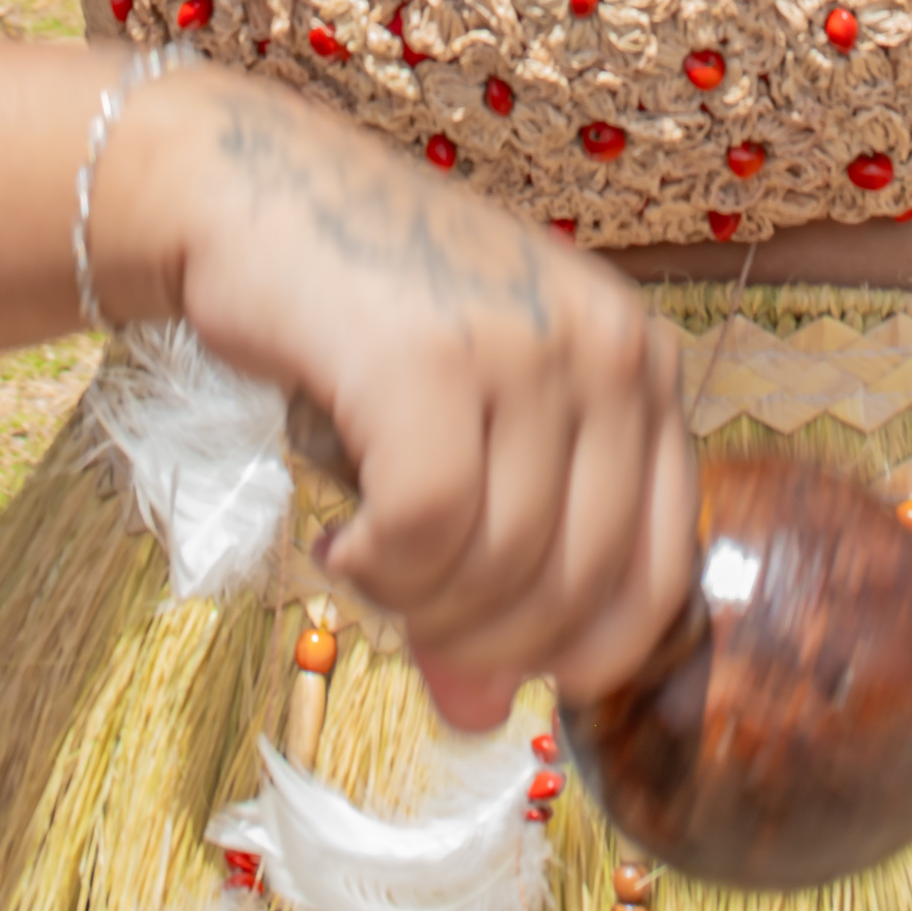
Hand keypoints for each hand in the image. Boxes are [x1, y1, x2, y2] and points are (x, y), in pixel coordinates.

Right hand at [110, 71, 691, 728]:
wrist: (247, 188)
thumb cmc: (360, 318)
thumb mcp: (459, 436)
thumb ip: (485, 575)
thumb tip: (480, 722)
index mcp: (640, 358)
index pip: (663, 571)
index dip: (582, 649)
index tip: (503, 658)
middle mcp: (607, 344)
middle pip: (582, 585)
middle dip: (489, 642)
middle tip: (410, 621)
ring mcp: (523, 346)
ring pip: (502, 568)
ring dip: (420, 605)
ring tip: (364, 564)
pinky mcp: (429, 360)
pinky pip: (425, 533)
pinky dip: (378, 569)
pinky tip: (341, 539)